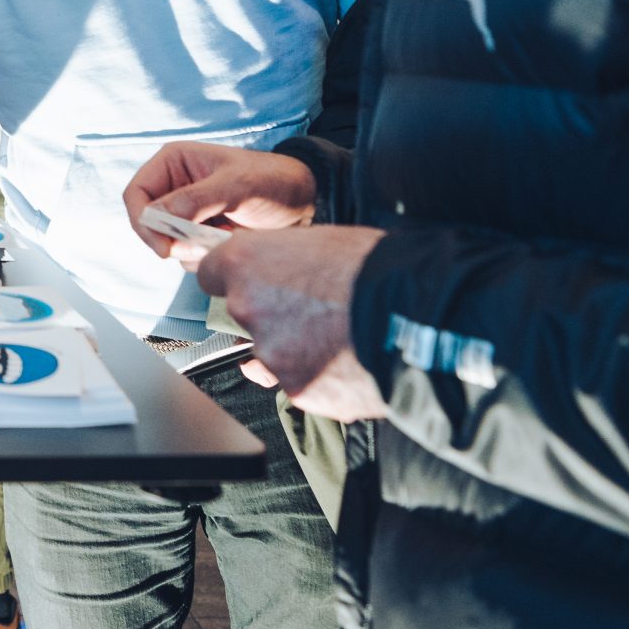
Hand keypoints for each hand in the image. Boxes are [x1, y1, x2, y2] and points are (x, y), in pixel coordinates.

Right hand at [122, 142, 317, 263]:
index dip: (142, 221)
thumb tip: (156, 219)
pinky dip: (204, 256)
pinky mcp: (200, 233)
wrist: (305, 202)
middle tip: (202, 247)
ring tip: (225, 240)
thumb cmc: (273, 182)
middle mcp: (174, 186)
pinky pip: (186, 254)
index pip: (136, 194)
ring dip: (191, 249)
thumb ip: (194, 200)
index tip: (163, 247)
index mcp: (174, 163)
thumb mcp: (236, 187)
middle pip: (147, 223)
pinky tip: (229, 244)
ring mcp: (187, 212)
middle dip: (171, 240)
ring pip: (166, 242)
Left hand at [197, 226, 388, 421]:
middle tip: (312, 309)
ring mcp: (269, 352)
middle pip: (242, 314)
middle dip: (270, 313)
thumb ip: (279, 258)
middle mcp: (246, 307)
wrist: (416, 314)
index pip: (212, 274)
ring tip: (338, 335)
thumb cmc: (374, 268)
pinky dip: (319, 375)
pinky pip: (299, 381)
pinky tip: (347, 358)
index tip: (254, 281)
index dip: (237, 277)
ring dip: (295, 347)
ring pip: (271, 352)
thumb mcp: (317, 240)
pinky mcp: (296, 389)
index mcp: (245, 262)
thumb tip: (271, 269)